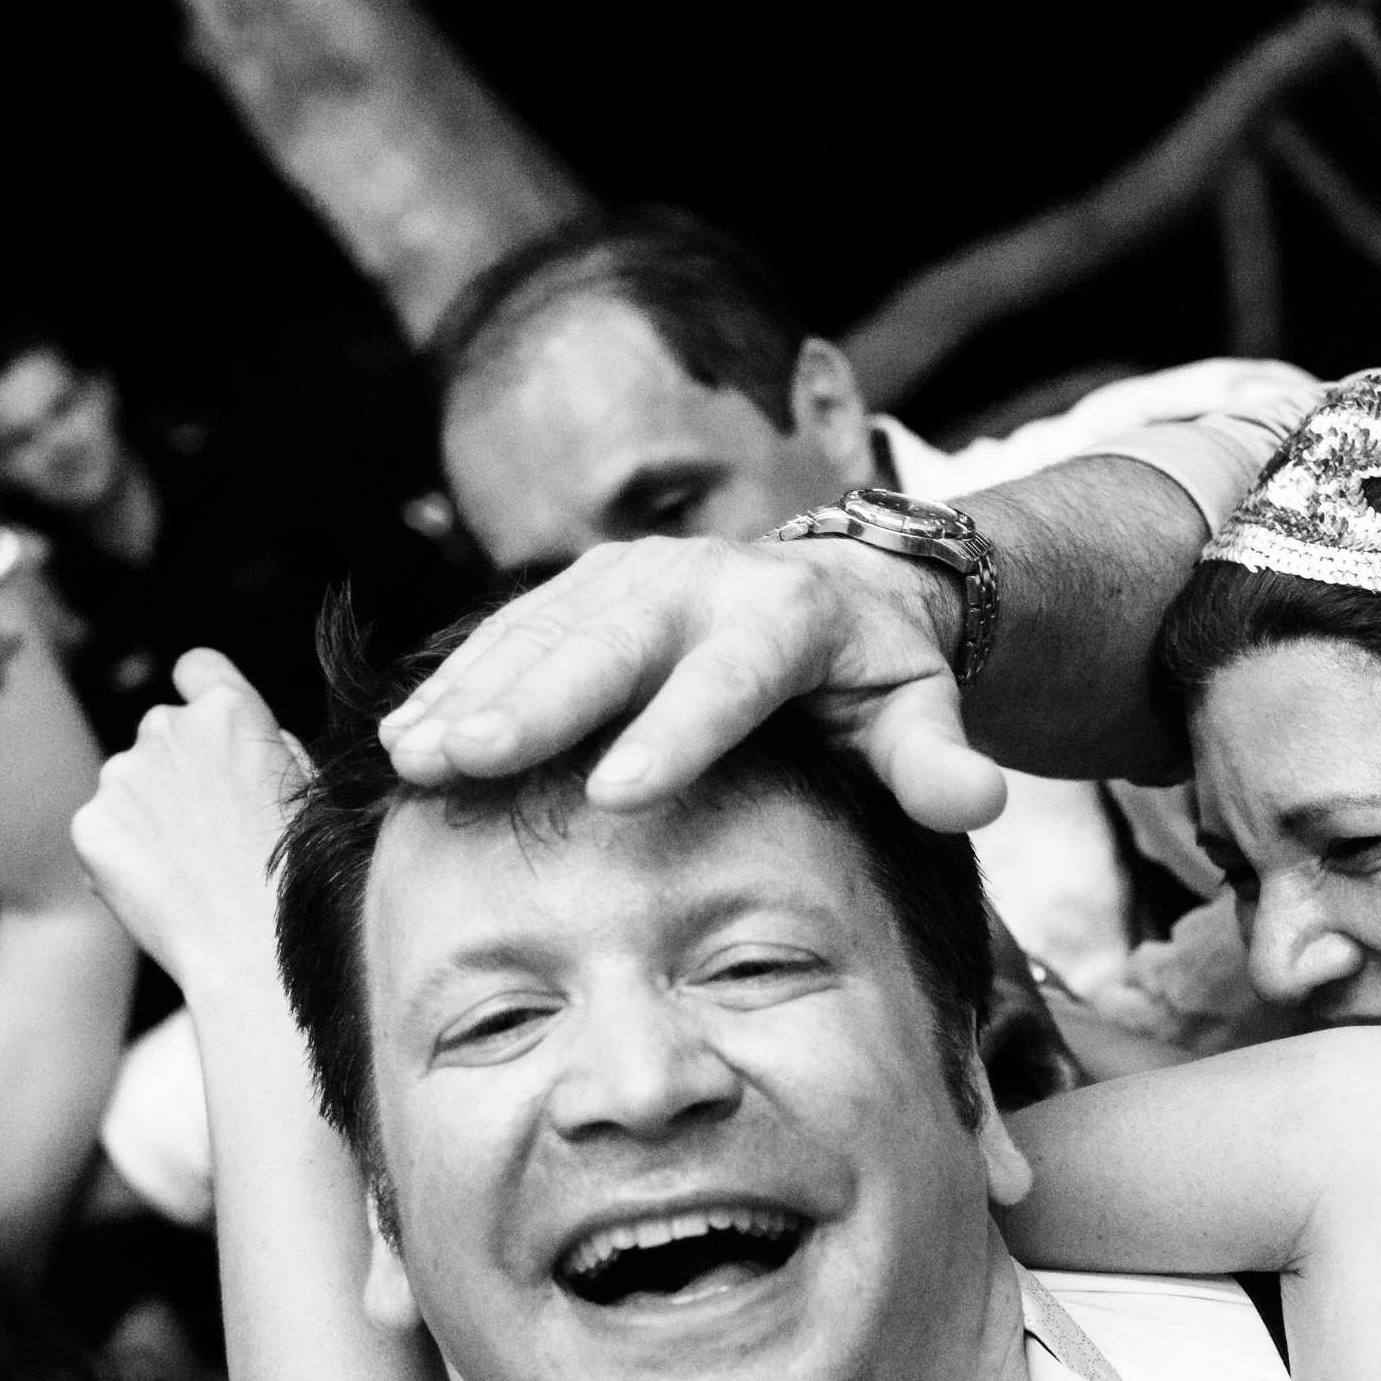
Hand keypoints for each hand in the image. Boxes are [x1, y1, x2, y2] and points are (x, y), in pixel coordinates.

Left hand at [72, 649, 303, 993]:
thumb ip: (263, 749)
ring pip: (130, 782)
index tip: (209, 729)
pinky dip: (123, 854)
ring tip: (189, 870)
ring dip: (150, 812)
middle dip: (180, 768)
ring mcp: (121, 775)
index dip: (204, 696)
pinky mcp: (89, 823)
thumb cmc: (298, 877)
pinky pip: (104, 828)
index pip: (198, 668)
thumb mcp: (307, 793)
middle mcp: (166, 727)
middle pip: (163, 731)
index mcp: (230, 711)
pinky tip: (161, 890)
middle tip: (211, 831)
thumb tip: (233, 740)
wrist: (252, 951)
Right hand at [380, 533, 1007, 831]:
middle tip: (471, 761)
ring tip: (413, 757)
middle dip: (536, 702)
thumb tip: (976, 802)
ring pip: (541, 635)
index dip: (675, 733)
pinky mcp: (580, 589)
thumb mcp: (919, 711)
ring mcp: (628, 579)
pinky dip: (456, 684)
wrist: (836, 586)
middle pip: (611, 642)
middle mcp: (697, 582)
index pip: (731, 676)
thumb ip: (936, 759)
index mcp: (786, 615)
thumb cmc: (874, 675)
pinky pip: (508, 636)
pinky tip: (404, 736)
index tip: (619, 795)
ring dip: (472, 695)